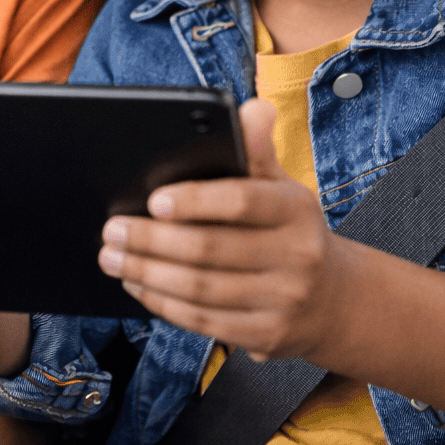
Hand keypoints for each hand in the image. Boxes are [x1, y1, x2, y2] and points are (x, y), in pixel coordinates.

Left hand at [97, 97, 344, 361]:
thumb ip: (256, 151)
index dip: (195, 201)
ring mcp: (284, 300)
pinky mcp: (268, 336)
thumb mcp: (280, 187)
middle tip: (112, 230)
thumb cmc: (288, 230)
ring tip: (112, 258)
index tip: (152, 200)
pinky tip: (138, 286)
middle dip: (152, 240)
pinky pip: (204, 321)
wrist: (332, 299)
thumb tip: (252, 108)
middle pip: (211, 249)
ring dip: (148, 273)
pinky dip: (163, 303)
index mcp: (297, 209)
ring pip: (202, 289)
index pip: (242, 201)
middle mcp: (298, 256)